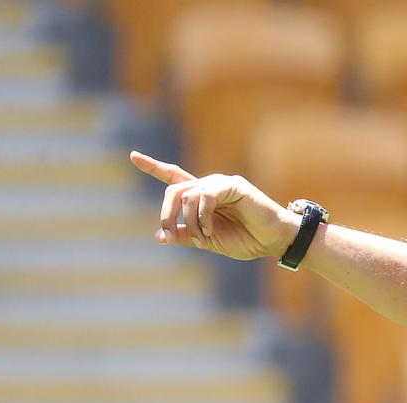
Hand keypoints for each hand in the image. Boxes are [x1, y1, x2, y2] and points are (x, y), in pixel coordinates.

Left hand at [129, 151, 300, 260]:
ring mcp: (221, 184)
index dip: (153, 167)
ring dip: (188, 221)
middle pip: (174, 190)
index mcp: (202, 199)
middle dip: (166, 212)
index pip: (174, 178)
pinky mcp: (233, 185)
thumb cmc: (246, 240)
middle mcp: (209, 187)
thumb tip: (160, 236)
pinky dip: (203, 216)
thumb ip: (185, 236)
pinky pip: (205, 196)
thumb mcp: (208, 241)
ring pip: (187, 195)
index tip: (133, 156)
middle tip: (169, 231)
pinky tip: (209, 230)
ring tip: (203, 239)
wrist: (273, 241)